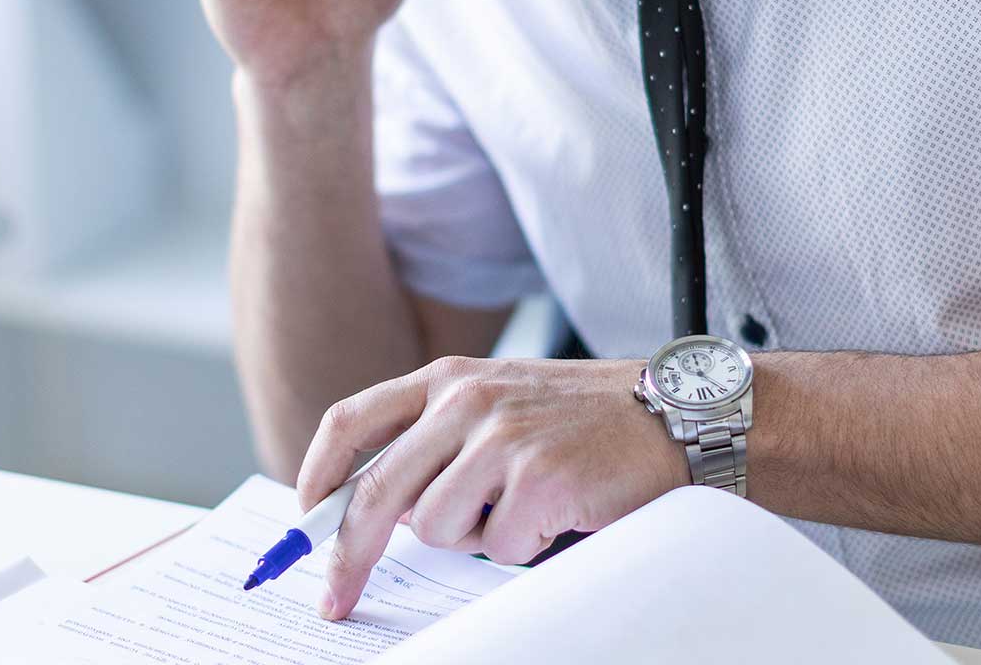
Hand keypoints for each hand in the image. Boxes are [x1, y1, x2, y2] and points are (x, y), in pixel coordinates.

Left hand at [296, 356, 688, 619]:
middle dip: (348, 558)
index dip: (317, 479)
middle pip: (374, 494)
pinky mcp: (537, 481)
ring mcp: (502, 440)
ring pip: (436, 531)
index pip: (352, 423)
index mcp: (449, 380)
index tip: (305, 522)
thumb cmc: (584, 420)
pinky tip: (558, 512)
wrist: (674, 415)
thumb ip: (438, 441)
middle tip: (336, 600)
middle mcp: (467, 401)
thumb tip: (383, 513)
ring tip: (524, 508)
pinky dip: (524, 546)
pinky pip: (497, 548)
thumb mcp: (501, 403)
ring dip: (474, 539)